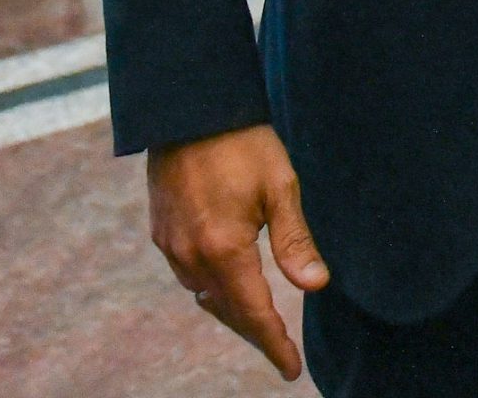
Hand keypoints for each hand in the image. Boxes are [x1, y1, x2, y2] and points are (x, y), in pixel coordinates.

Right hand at [147, 123, 328, 380]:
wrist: (190, 108)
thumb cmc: (244, 142)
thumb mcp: (280, 187)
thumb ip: (295, 242)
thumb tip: (316, 286)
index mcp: (224, 249)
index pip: (253, 313)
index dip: (273, 343)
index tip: (291, 369)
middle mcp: (191, 256)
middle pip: (227, 311)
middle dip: (255, 333)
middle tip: (281, 350)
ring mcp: (171, 245)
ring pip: (204, 295)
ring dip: (233, 311)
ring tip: (260, 322)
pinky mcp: (161, 231)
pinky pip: (189, 275)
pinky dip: (212, 288)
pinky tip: (228, 283)